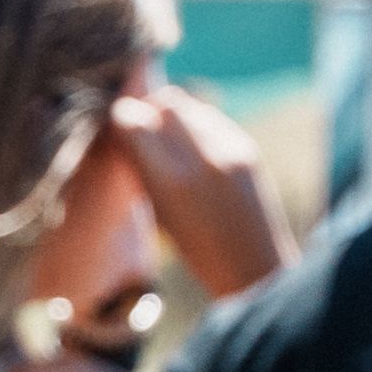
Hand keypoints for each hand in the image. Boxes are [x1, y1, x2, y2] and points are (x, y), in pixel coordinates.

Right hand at [113, 79, 289, 299]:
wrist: (254, 268)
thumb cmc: (198, 252)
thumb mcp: (159, 214)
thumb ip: (141, 170)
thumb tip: (124, 130)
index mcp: (173, 183)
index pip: (136, 122)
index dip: (121, 123)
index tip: (117, 134)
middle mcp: (204, 158)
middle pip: (166, 103)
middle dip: (149, 111)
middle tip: (141, 132)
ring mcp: (232, 150)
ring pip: (191, 106)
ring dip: (172, 116)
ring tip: (166, 142)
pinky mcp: (248, 148)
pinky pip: (212, 118)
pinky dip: (194, 126)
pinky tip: (192, 150)